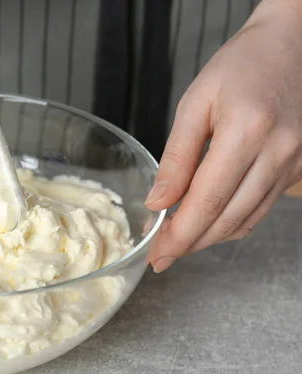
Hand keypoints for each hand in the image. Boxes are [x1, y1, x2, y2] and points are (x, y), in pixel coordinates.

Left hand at [146, 0, 301, 271]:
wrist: (291, 48)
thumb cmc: (239, 67)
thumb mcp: (196, 103)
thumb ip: (177, 156)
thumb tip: (158, 203)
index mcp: (247, 129)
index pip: (207, 200)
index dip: (180, 234)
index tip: (157, 254)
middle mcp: (279, 151)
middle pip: (228, 218)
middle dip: (190, 243)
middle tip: (161, 255)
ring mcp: (294, 162)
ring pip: (247, 220)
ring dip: (210, 238)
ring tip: (179, 243)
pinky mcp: (299, 168)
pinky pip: (261, 209)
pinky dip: (233, 224)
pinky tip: (209, 225)